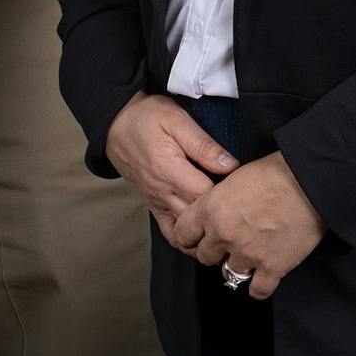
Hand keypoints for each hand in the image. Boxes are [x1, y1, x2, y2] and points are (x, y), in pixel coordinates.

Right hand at [105, 95, 237, 235]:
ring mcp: (157, 203)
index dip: (227, 194)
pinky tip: (203, 230)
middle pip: (198, 217)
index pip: (206, 196)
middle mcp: (162, 192)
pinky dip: (188, 238)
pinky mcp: (154, 207)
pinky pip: (171, 234)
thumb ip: (204, 145)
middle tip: (238, 204)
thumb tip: (230, 165)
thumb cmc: (146, 117)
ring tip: (225, 218)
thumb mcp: (176, 119)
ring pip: (186, 231)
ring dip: (207, 228)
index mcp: (169, 170)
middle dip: (220, 214)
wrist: (114, 125)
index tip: (241, 186)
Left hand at [176, 153, 324, 300]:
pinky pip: (258, 290)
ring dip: (238, 266)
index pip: (183, 234)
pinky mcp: (273, 267)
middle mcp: (224, 234)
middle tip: (227, 245)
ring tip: (248, 257)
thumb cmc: (275, 171)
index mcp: (210, 209)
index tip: (195, 239)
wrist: (309, 181)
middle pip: (205, 257)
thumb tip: (216, 208)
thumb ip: (218, 199)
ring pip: (230, 273)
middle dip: (214, 252)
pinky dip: (259, 287)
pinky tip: (262, 279)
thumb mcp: (234, 176)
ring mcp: (248, 253)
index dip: (189, 237)